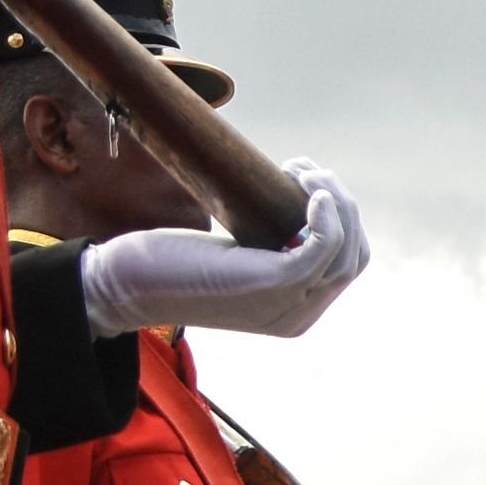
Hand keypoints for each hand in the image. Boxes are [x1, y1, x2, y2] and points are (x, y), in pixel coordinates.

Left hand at [76, 160, 369, 339]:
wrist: (130, 285)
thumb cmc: (171, 265)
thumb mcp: (230, 257)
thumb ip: (262, 246)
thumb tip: (280, 199)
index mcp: (294, 310)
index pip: (348, 264)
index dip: (341, 219)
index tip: (307, 183)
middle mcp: (300, 315)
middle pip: (355, 257)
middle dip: (344, 205)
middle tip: (304, 170)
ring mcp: (292, 303)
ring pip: (348, 250)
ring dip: (334, 199)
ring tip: (300, 169)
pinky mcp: (277, 284)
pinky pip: (326, 246)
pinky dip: (328, 213)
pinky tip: (311, 189)